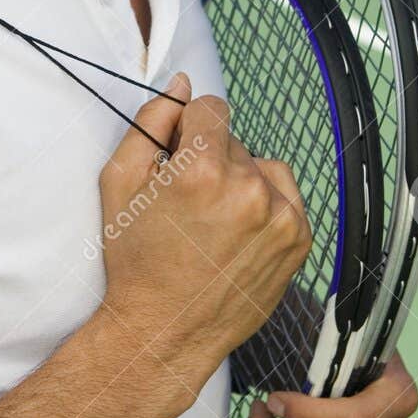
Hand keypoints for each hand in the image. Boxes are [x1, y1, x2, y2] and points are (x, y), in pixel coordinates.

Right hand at [98, 73, 312, 410]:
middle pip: (233, 141)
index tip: (177, 159)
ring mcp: (280, 216)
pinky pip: (285, 195)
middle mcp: (248, 188)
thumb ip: (150, 124)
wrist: (165, 331)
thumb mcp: (118, 184)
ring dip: (241, 180)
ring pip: (261, 166)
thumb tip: (181, 86)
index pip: (209, 108)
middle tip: (187, 204)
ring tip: (214, 221)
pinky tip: (236, 234)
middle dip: (211, 160)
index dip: (187, 130)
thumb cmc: (136, 262)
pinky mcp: (299, 239)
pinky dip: (264, 206)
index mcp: (202, 170)